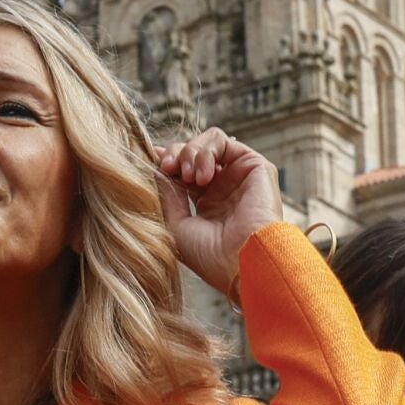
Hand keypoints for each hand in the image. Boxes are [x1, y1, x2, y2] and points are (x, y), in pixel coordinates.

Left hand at [154, 128, 281, 293]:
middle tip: (166, 168)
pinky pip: (223, 141)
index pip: (182, 172)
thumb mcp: (175, 225)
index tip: (149, 159)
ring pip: (207, 142)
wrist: (241, 263)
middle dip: (174, 155)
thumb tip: (155, 169)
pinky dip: (205, 151)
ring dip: (189, 152)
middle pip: (192, 153)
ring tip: (187, 176)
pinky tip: (201, 176)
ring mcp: (239, 177)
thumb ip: (166, 194)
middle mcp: (224, 188)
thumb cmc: (209, 255)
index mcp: (207, 205)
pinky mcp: (255, 166)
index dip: (165, 162)